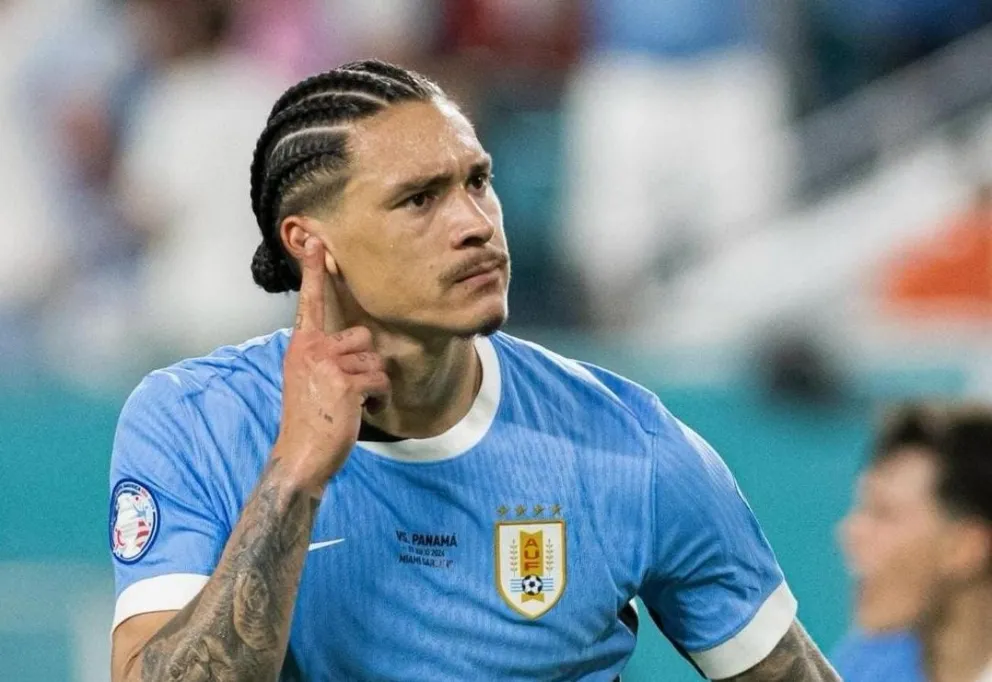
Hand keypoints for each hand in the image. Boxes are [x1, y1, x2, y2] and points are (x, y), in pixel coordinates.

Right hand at [273, 237, 389, 494]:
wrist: (301, 455)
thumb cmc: (310, 419)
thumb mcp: (307, 378)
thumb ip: (323, 355)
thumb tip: (355, 341)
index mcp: (301, 345)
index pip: (309, 301)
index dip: (313, 270)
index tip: (315, 241)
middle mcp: (311, 348)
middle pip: (364, 337)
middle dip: (365, 365)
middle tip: (346, 392)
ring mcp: (327, 364)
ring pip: (376, 361)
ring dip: (373, 385)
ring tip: (350, 404)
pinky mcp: (346, 382)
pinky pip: (381, 381)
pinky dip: (378, 399)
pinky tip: (359, 412)